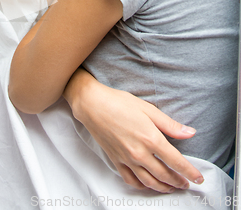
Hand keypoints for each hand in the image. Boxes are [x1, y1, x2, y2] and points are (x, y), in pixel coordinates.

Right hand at [64, 69, 203, 193]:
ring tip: (172, 188)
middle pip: (164, 175)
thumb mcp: (148, 109)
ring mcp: (127, 159)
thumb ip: (170, 124)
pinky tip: (148, 184)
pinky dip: (142, 186)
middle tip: (187, 183)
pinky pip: (131, 180)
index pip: (176, 161)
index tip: (198, 178)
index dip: (189, 171)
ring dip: (163, 187)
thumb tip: (190, 133)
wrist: (93, 105)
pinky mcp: (116, 161)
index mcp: (150, 138)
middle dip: (178, 181)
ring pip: (149, 181)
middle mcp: (139, 153)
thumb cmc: (119, 102)